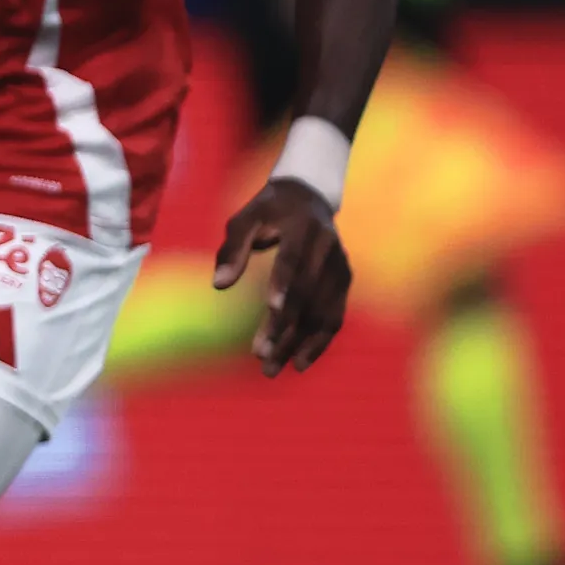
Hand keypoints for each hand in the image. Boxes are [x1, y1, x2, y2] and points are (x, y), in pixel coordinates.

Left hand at [212, 178, 349, 373]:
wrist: (310, 196)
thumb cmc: (269, 209)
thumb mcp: (244, 218)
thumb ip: (233, 249)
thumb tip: (219, 285)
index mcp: (303, 229)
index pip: (293, 260)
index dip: (284, 285)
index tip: (271, 309)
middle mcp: (327, 249)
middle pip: (306, 294)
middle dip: (284, 326)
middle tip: (260, 355)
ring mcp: (340, 267)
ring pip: (321, 312)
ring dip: (298, 342)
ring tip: (273, 368)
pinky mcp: (345, 281)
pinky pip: (334, 316)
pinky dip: (319, 341)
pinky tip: (299, 362)